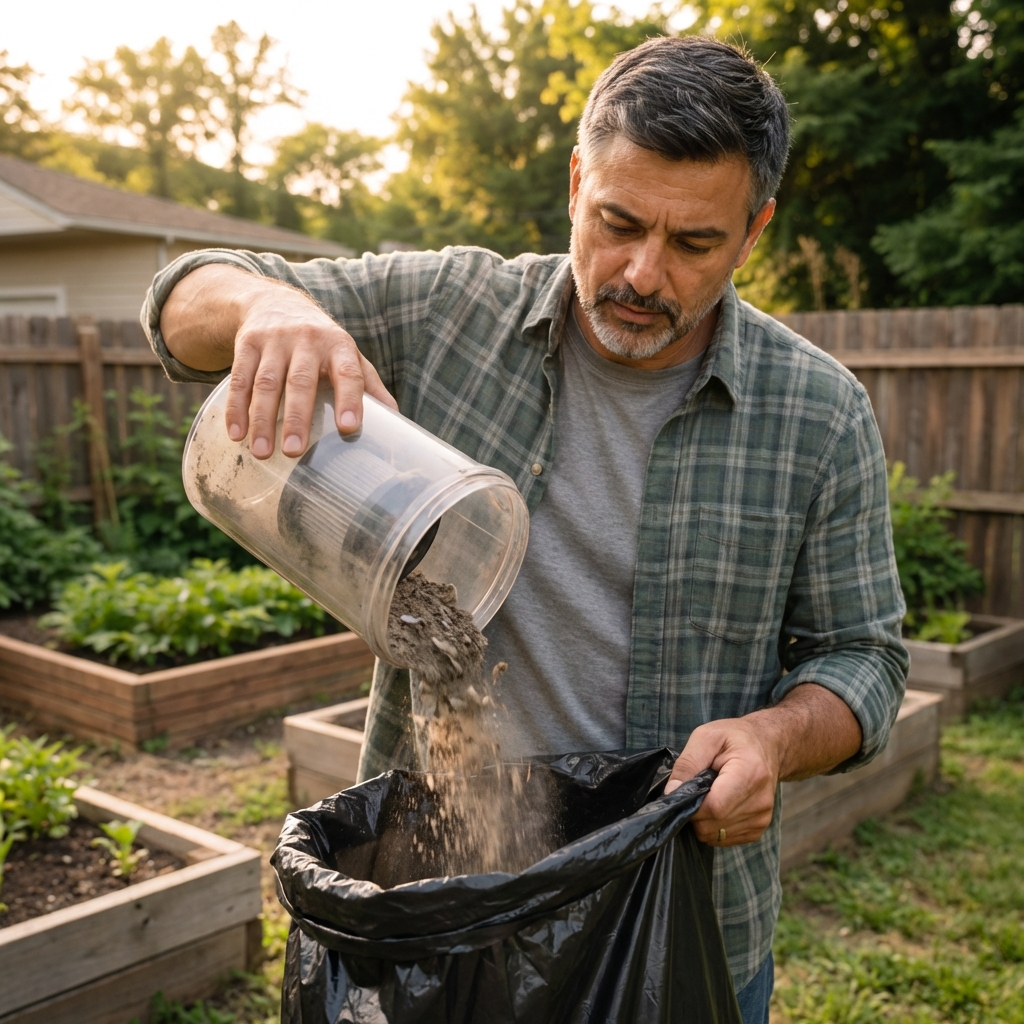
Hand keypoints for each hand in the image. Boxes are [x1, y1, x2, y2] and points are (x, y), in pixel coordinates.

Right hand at [161, 264, 396, 458]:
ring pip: (266, 383)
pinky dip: (236, 408)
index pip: (348, 372)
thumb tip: (397, 420)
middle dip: (297, 417)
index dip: (350, 399)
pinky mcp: (246, 343)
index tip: (349, 428)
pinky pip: (239, 379)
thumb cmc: (321, 342)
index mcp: (339, 345)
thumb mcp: (347, 355)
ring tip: (262, 452)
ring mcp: (274, 340)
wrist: (274, 302)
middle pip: (300, 381)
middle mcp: (307, 339)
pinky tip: (236, 434)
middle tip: (294, 451)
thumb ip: (369, 384)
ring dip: (262, 419)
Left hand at [661, 683, 862, 846]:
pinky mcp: (761, 828)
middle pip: (712, 826)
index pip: (712, 808)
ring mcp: (764, 818)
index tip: (684, 789)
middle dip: (694, 811)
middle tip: (697, 785)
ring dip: (705, 818)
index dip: (690, 804)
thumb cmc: (735, 736)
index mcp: (750, 774)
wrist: (775, 743)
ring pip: (718, 836)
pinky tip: (719, 802)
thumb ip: (687, 764)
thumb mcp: (707, 735)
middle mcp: (762, 801)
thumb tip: (670, 794)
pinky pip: (726, 839)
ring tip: (712, 789)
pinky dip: (716, 825)